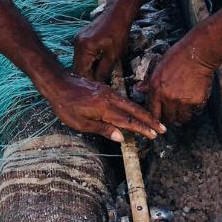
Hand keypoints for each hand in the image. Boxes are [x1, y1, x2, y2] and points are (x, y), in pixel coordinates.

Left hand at [42, 72, 165, 142]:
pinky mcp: (105, 89)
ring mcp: (108, 92)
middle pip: (134, 110)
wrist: (58, 83)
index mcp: (105, 108)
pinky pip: (123, 99)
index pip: (128, 121)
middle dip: (149, 120)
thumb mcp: (81, 123)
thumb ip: (102, 129)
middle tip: (162, 129)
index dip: (142, 129)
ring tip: (154, 121)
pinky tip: (136, 111)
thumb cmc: (66, 106)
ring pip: (130, 104)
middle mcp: (110, 98)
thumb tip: (121, 138)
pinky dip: (133, 107)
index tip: (153, 135)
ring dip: (143, 113)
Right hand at [72, 14, 129, 81]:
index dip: (89, 82)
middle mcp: (77, 44)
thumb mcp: (113, 55)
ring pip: (80, 61)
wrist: (117, 14)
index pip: (81, 71)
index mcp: (84, 48)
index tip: (97, 90)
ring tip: (99, 75)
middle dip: (88, 76)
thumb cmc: (118, 33)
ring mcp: (78, 40)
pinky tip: (97, 64)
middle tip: (98, 85)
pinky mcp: (81, 38)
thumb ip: (104, 70)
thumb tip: (99, 83)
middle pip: (78, 67)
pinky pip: (82, 54)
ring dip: (88, 68)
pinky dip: (89, 60)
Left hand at [136, 38, 220, 126]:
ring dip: (183, 115)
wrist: (198, 54)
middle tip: (173, 112)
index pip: (153, 112)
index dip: (156, 117)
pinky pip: (195, 112)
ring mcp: (183, 101)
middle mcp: (168, 97)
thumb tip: (139, 89)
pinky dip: (195, 109)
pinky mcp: (196, 101)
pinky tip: (193, 101)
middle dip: (170, 117)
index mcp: (157, 89)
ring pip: (182, 118)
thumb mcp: (159, 67)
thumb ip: (149, 82)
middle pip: (168, 119)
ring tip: (184, 108)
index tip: (159, 116)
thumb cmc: (178, 57)